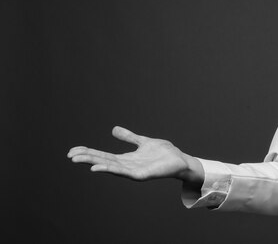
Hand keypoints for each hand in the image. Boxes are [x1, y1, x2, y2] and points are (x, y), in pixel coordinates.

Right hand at [67, 126, 203, 186]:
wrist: (180, 160)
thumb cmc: (163, 153)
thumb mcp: (142, 142)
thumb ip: (129, 137)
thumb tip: (113, 129)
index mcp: (126, 158)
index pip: (103, 156)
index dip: (89, 153)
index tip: (73, 150)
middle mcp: (127, 166)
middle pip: (103, 161)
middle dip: (87, 158)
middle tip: (70, 155)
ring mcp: (133, 171)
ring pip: (110, 167)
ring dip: (94, 163)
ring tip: (78, 159)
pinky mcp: (141, 175)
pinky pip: (123, 173)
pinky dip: (110, 169)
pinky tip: (98, 167)